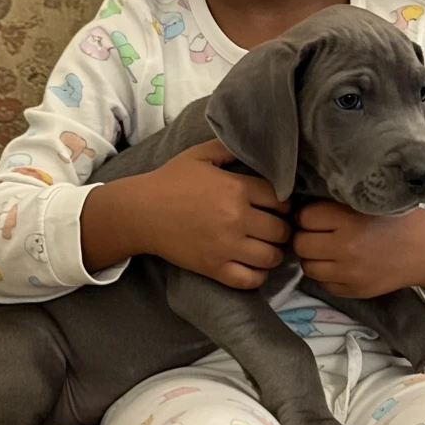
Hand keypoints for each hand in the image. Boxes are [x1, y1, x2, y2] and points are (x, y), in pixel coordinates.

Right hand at [136, 138, 291, 289]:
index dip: (284, 203)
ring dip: (275, 252)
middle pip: (281, 229)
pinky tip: (256, 265)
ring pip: (271, 256)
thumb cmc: (171, 180)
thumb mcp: (201, 154)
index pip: (281, 200)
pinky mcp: (214, 268)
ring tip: (268, 246)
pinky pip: (250, 280)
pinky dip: (259, 275)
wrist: (141, 212)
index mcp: (237, 188)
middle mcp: (236, 218)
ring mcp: (226, 246)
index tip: (277, 205)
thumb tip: (257, 144)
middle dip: (283, 228)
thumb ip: (231, 148)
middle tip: (275, 227)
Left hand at [293, 202, 424, 300]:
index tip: (316, 213)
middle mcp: (346, 248)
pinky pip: (323, 284)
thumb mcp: (369, 201)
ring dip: (312, 256)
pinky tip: (338, 263)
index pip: (305, 216)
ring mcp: (349, 273)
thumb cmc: (399, 219)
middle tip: (317, 231)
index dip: (308, 213)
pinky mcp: (353, 291)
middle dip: (305, 235)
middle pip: (301, 243)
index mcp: (349, 220)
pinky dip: (326, 274)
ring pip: (307, 266)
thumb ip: (338, 205)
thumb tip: (304, 205)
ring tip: (326, 248)